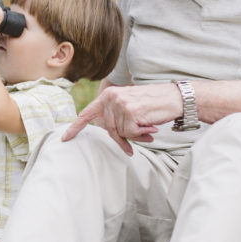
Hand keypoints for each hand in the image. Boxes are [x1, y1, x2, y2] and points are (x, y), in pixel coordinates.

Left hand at [61, 83, 183, 154]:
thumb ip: (115, 115)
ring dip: (136, 135)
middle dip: (121, 139)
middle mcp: (111, 97)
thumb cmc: (153, 104)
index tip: (64, 139)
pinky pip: (131, 134)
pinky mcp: (131, 112)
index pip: (87, 113)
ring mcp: (120, 104)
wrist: (176, 98)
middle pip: (109, 130)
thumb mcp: (129, 105)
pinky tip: (151, 127)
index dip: (75, 127)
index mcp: (108, 95)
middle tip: (132, 146)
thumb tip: (108, 132)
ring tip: (148, 127)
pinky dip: (142, 134)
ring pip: (121, 133)